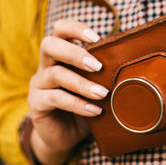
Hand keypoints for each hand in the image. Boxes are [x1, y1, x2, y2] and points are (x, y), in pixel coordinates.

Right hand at [27, 20, 107, 164]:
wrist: (65, 136)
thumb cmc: (84, 106)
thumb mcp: (94, 86)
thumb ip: (103, 74)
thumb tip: (129, 64)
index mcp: (60, 56)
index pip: (60, 30)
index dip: (75, 28)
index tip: (96, 37)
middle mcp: (46, 66)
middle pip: (49, 44)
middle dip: (75, 53)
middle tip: (97, 66)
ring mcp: (39, 84)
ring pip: (55, 74)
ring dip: (81, 83)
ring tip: (102, 94)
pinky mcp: (36, 104)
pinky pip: (55, 99)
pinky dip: (77, 103)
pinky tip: (94, 111)